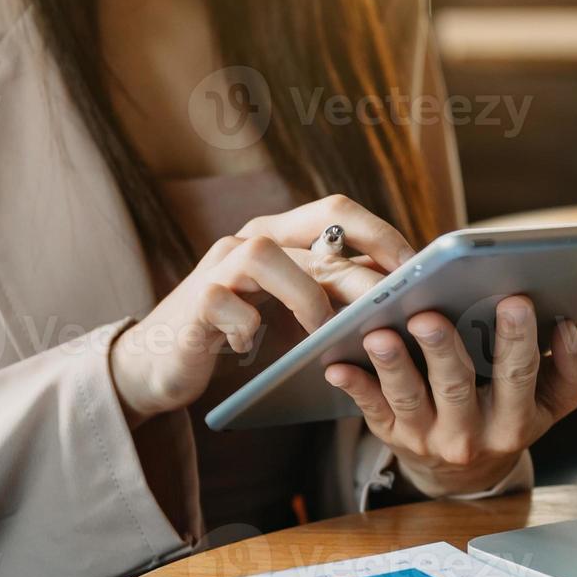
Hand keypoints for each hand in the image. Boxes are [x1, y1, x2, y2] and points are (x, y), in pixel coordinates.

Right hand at [109, 196, 407, 422]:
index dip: (379, 233)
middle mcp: (250, 241)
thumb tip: (403, 299)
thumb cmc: (239, 335)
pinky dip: (246, 328)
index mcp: (281, 236)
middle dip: (360, 276)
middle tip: (388, 313)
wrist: (160, 364)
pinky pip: (226, 305)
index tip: (417, 269)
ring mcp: (219, 267)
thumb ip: (333, 296)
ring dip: (305, 296)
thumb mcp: (292, 310)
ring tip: (322, 333)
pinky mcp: (195, 303)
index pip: (336, 212)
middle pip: (316, 236)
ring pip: (266, 255)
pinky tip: (250, 347)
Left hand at [324, 296, 576, 498]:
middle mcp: (470, 435)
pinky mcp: (391, 434)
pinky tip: (337, 364)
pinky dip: (354, 386)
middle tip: (430, 317)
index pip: (521, 376)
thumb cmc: (511, 413)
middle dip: (443, 351)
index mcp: (515, 421)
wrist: (467, 472)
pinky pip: (370, 411)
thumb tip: (569, 329)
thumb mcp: (554, 401)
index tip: (516, 300)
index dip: (519, 340)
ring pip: (408, 399)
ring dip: (392, 366)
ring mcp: (426, 437)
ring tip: (379, 335)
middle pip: (457, 388)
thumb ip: (575, 367)